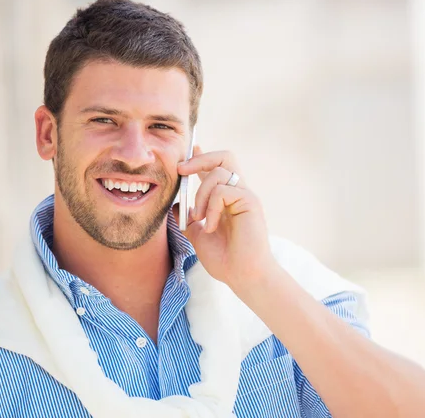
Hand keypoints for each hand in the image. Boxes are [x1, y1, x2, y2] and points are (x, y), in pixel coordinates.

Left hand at [174, 147, 276, 287]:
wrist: (242, 275)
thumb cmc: (224, 259)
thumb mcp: (196, 235)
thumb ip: (187, 218)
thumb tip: (174, 205)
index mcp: (227, 198)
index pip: (216, 167)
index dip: (201, 156)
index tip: (191, 147)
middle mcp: (238, 192)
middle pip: (224, 157)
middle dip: (200, 159)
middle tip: (181, 171)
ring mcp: (245, 196)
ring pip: (219, 173)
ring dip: (201, 194)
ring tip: (199, 218)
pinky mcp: (250, 202)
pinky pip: (224, 190)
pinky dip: (211, 207)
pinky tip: (211, 226)